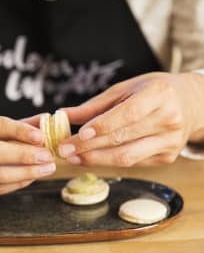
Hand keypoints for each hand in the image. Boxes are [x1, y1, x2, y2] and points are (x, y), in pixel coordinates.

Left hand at [58, 72, 203, 166]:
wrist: (189, 104)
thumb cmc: (151, 92)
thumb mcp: (125, 89)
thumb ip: (95, 105)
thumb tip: (63, 115)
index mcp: (159, 94)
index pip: (128, 114)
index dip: (102, 126)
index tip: (78, 134)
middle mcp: (169, 119)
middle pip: (123, 138)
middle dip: (89, 146)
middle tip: (64, 149)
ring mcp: (170, 142)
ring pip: (127, 157)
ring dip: (96, 159)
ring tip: (73, 157)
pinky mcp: (167, 157)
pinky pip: (132, 163)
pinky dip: (108, 162)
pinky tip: (91, 158)